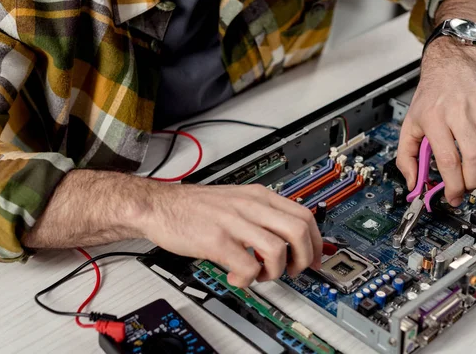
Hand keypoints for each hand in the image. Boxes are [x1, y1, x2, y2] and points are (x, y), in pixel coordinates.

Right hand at [141, 182, 321, 287]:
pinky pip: (247, 267)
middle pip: (299, 231)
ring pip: (277, 250)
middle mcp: (250, 206)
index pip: (304, 215)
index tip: (315, 258)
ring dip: (274, 272)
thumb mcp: (236, 199)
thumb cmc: (194, 206)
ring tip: (259, 274)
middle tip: (292, 271)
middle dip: (303, 258)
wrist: (159, 205)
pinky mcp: (216, 241)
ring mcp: (233, 223)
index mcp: (258, 196)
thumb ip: (261, 213)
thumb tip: (287, 236)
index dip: (316, 242)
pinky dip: (247, 279)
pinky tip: (236, 276)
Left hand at [397, 38, 475, 205]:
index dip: (453, 184)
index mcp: (434, 119)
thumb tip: (413, 182)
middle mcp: (459, 112)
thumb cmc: (430, 98)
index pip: (448, 159)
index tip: (453, 196)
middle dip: (472, 181)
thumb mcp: (409, 125)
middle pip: (474, 157)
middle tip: (467, 187)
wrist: (450, 67)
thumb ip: (406, 157)